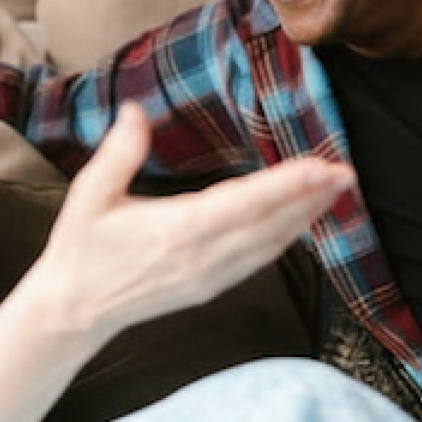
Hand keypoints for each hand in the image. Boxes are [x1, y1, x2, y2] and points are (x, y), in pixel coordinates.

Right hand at [31, 104, 352, 341]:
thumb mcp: (89, 195)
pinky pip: (259, 261)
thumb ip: (118, 152)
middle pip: (269, 225)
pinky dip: (288, 238)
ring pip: (271, 245)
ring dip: (307, 217)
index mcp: (174, 232)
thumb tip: (135, 110)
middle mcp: (199, 258)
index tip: (320, 165)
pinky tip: (305, 219)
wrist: (74, 310)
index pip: (243, 204)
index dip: (286, 185)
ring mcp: (209, 277)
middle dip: (311, 197)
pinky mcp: (211, 287)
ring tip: (336, 189)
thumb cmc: (81, 249)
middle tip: (347, 171)